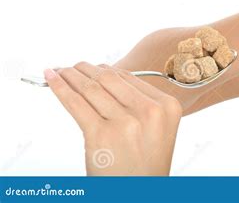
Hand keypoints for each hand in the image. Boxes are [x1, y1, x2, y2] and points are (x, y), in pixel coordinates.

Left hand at [44, 63, 182, 175]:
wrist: (140, 195)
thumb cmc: (145, 167)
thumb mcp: (157, 131)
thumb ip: (140, 103)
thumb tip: (104, 77)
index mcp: (167, 107)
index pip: (129, 77)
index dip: (105, 69)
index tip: (92, 67)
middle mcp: (149, 112)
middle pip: (109, 78)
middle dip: (85, 69)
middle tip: (73, 67)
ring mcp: (125, 123)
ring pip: (91, 87)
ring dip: (70, 75)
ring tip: (60, 71)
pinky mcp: (100, 135)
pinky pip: (76, 103)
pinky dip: (60, 88)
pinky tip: (52, 79)